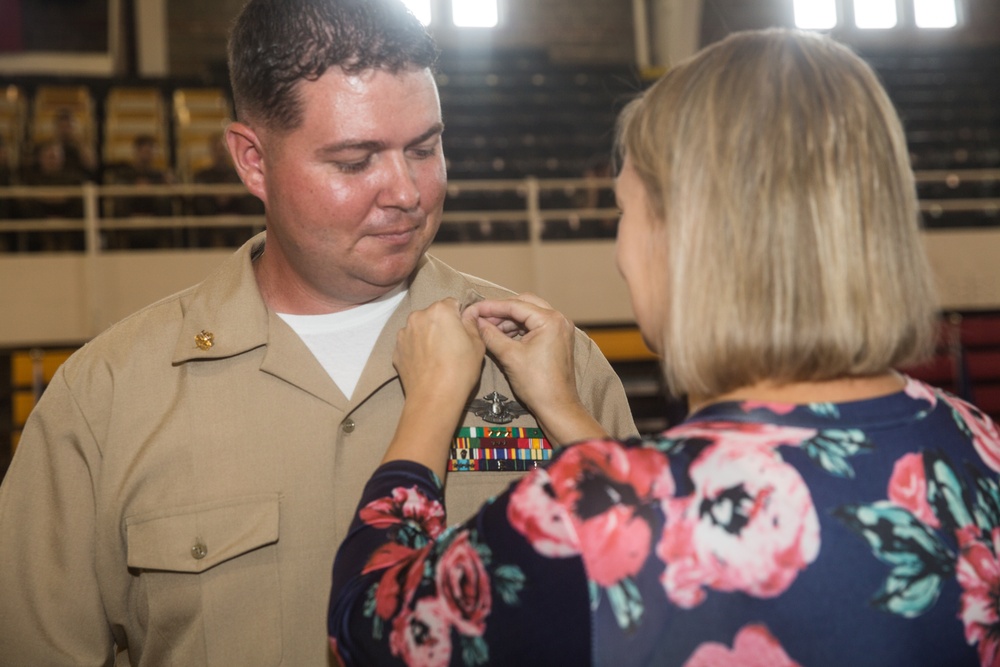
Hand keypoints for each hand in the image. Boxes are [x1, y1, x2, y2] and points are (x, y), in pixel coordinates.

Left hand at [383, 298, 485, 476]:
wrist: (434, 398)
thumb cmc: (460, 370)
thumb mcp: (477, 344)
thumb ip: (471, 323)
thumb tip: (468, 314)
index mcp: (440, 310)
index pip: (453, 304)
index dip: (460, 318)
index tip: (463, 332)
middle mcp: (418, 316)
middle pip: (434, 315)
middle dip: (442, 325)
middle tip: (452, 346)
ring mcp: (404, 333)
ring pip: (420, 328)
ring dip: (427, 336)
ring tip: (437, 357)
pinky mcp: (396, 350)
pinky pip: (410, 343)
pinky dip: (417, 349)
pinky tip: (426, 364)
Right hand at [463, 295, 606, 444]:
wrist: (557, 407)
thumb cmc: (537, 384)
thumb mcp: (509, 356)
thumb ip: (490, 335)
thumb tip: (476, 321)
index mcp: (550, 320)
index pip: (515, 305)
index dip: (491, 307)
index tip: (474, 309)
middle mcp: (559, 320)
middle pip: (524, 304)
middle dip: (501, 311)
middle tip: (481, 317)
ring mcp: (560, 329)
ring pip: (529, 314)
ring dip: (509, 320)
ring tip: (488, 329)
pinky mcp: (557, 339)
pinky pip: (535, 326)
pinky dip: (518, 329)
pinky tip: (502, 336)